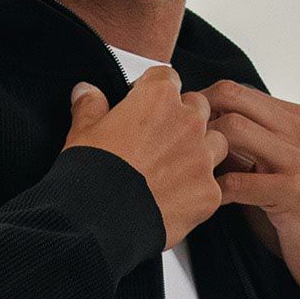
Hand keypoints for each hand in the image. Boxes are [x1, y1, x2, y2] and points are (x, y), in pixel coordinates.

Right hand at [66, 69, 228, 250]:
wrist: (101, 220)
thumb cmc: (92, 173)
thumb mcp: (82, 131)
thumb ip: (90, 105)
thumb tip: (86, 91)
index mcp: (157, 98)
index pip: (167, 78)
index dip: (153, 91)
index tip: (144, 105)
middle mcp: (187, 122)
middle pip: (198, 107)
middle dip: (183, 118)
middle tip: (160, 140)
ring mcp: (202, 157)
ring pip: (217, 142)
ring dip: (201, 150)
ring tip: (176, 168)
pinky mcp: (209, 192)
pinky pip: (213, 184)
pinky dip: (199, 190)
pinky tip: (178, 199)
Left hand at [192, 79, 299, 287]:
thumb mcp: (278, 165)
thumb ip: (249, 146)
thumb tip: (204, 135)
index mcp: (294, 118)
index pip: (235, 90)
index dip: (201, 104)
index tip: (181, 127)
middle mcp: (298, 130)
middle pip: (231, 98)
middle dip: (197, 119)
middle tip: (179, 145)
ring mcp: (299, 159)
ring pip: (234, 130)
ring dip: (205, 149)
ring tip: (194, 172)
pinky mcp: (295, 191)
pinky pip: (239, 181)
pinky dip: (216, 191)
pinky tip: (211, 201)